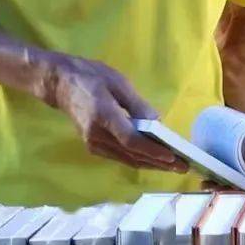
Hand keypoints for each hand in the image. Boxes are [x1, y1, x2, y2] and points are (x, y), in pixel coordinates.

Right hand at [39, 52, 187, 172]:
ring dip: (150, 164)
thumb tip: (157, 123)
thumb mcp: (118, 83)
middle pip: (132, 154)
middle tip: (183, 167)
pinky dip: (138, 159)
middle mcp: (96, 135)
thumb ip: (138, 105)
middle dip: (159, 163)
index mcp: (103, 116)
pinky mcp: (92, 145)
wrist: (60, 83)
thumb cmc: (92, 77)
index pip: (131, 140)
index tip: (172, 156)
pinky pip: (119, 156)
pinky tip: (153, 160)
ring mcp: (92, 143)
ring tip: (173, 166)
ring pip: (126, 159)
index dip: (152, 150)